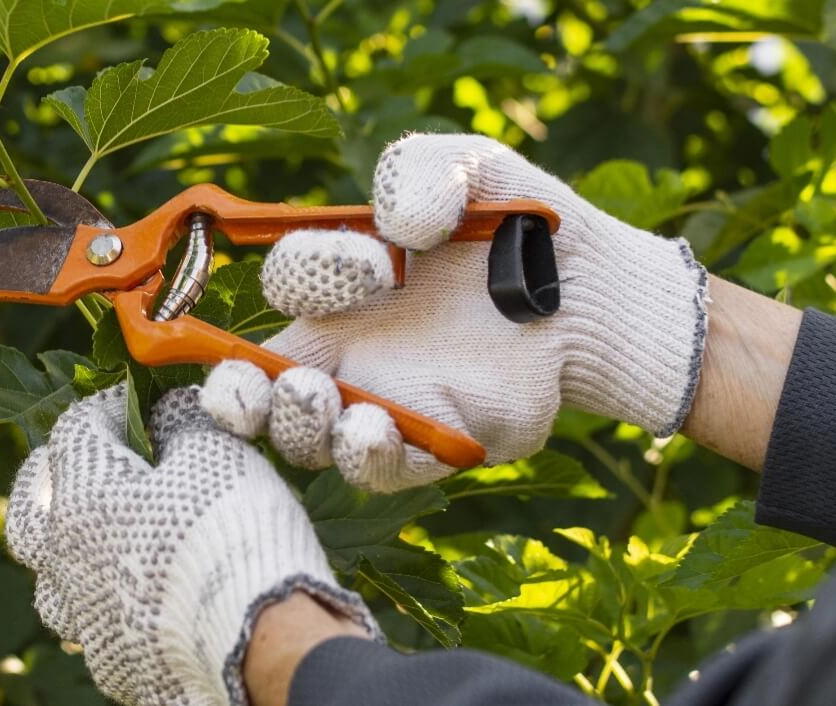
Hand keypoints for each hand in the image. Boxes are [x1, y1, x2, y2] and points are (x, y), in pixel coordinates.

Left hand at [5, 384, 377, 705]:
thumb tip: (170, 409)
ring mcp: (85, 618)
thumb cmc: (232, 531)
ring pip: (51, 581)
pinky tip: (137, 600)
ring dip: (66, 554)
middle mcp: (66, 560)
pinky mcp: (113, 663)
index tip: (141, 402)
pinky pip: (94, 628)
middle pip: (29, 511)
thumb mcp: (215, 452)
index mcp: (82, 497)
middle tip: (74, 467)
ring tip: (96, 542)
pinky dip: (108, 606)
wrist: (260, 640)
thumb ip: (182, 421)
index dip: (109, 406)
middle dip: (48, 480)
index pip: (75, 430)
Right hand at [201, 133, 707, 492]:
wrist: (599, 290)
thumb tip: (398, 226)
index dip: (306, 275)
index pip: (284, 289)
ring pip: (309, 438)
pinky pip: (383, 469)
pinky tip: (369, 429)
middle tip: (250, 384)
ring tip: (317, 400)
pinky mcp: (438, 444)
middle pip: (258, 389)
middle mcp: (348, 353)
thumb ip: (420, 171)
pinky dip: (365, 456)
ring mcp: (387, 405)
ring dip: (297, 425)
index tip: (373, 263)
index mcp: (341, 287)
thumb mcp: (471, 168)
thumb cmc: (524, 224)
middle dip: (236, 392)